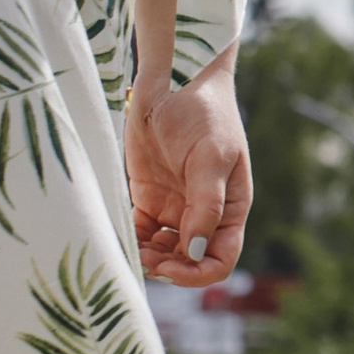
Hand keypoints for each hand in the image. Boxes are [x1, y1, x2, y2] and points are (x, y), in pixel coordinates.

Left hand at [127, 62, 251, 287]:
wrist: (174, 79)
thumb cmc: (205, 113)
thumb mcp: (211, 156)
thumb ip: (205, 204)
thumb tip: (195, 250)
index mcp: (230, 208)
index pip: (221, 258)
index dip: (199, 273)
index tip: (173, 268)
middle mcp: (204, 213)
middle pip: (190, 261)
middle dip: (169, 268)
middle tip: (145, 260)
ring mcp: (176, 207)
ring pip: (164, 252)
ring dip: (149, 258)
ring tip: (133, 251)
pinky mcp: (149, 198)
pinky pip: (141, 232)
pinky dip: (133, 241)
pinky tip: (123, 237)